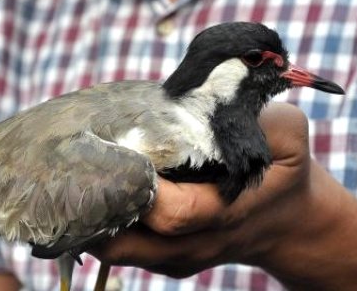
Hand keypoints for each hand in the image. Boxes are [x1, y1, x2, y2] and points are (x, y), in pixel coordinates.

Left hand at [90, 103, 356, 288]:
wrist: (288, 219)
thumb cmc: (283, 171)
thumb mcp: (287, 136)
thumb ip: (259, 118)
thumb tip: (211, 98)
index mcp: (224, 215)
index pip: (171, 213)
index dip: (140, 187)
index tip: (116, 151)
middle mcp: (193, 244)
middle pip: (127, 244)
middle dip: (94, 206)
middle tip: (70, 166)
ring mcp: (175, 257)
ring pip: (116, 250)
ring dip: (89, 216)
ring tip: (68, 176)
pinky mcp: (163, 257)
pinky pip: (121, 245)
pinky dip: (101, 220)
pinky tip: (91, 186)